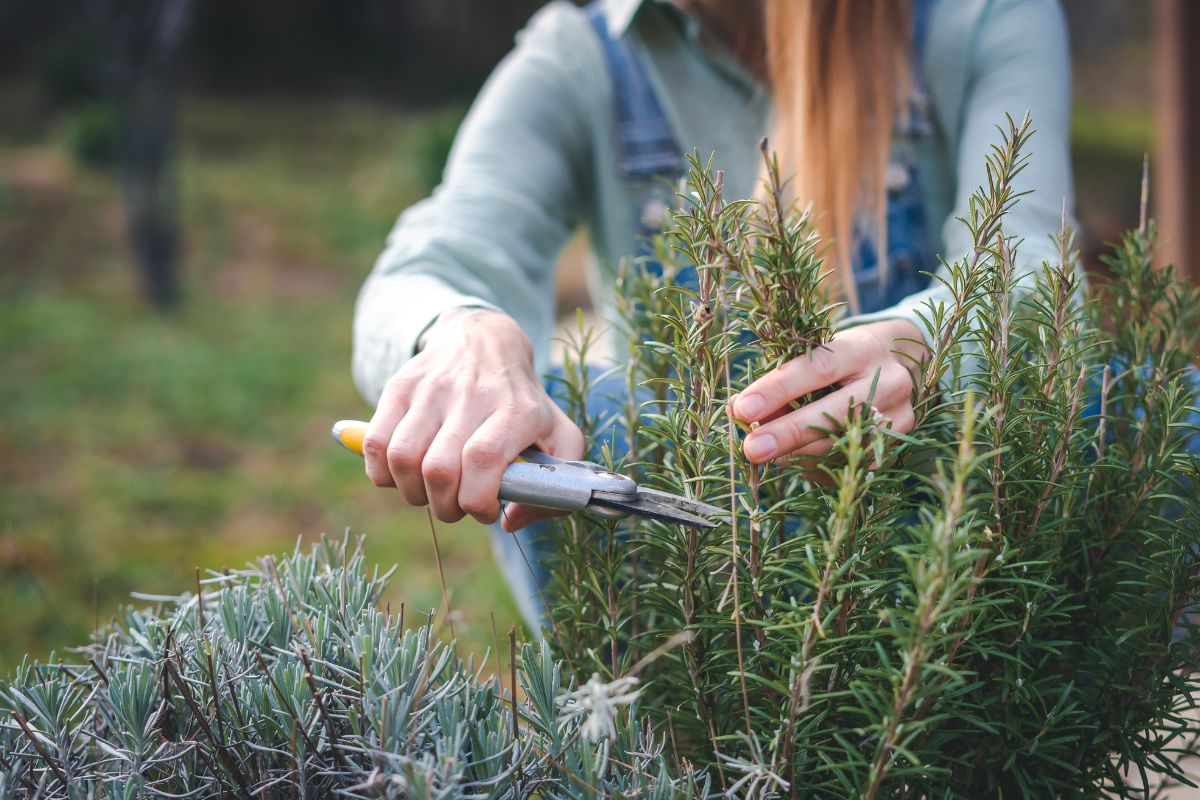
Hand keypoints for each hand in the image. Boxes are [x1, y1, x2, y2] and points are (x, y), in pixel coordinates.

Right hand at [362, 308, 584, 530]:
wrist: (485, 341)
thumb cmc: (523, 403)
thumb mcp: (559, 436)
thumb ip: (553, 489)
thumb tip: (510, 520)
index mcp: (516, 411)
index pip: (483, 460)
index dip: (477, 500)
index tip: (486, 510)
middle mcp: (472, 396)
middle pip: (439, 469)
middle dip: (445, 506)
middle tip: (455, 505)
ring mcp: (432, 389)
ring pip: (403, 458)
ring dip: (413, 493)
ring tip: (430, 491)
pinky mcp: (399, 387)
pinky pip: (376, 442)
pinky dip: (382, 472)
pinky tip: (403, 474)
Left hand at [731, 319, 924, 463]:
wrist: (900, 363)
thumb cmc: (842, 358)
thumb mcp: (815, 355)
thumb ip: (778, 379)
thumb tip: (738, 410)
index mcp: (862, 348)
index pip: (818, 368)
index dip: (778, 390)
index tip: (743, 409)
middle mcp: (888, 381)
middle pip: (835, 413)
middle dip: (788, 433)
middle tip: (751, 449)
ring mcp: (900, 415)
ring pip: (842, 444)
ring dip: (797, 453)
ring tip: (765, 452)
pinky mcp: (900, 443)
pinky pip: (851, 464)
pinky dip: (817, 464)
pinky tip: (796, 459)